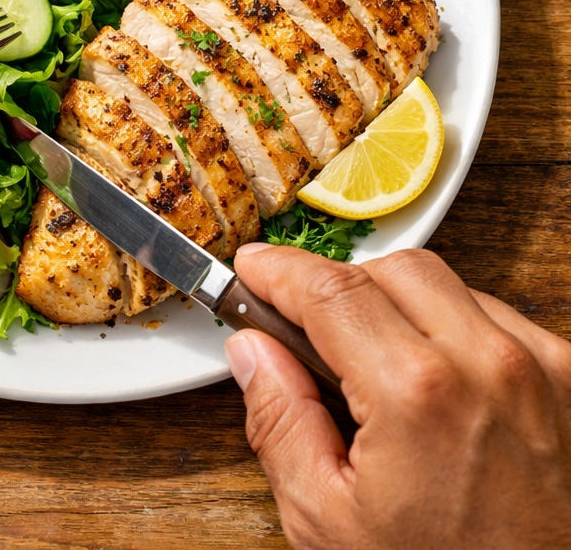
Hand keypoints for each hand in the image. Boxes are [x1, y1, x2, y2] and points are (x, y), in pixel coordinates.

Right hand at [225, 244, 570, 549]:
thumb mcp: (329, 522)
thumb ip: (279, 423)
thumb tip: (253, 351)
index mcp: (414, 394)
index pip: (328, 289)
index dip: (278, 270)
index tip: (253, 269)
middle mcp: (486, 364)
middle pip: (388, 269)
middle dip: (336, 285)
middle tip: (302, 323)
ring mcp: (539, 368)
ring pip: (444, 285)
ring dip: (395, 305)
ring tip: (372, 363)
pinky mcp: (570, 381)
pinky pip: (495, 318)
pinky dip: (452, 329)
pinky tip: (434, 378)